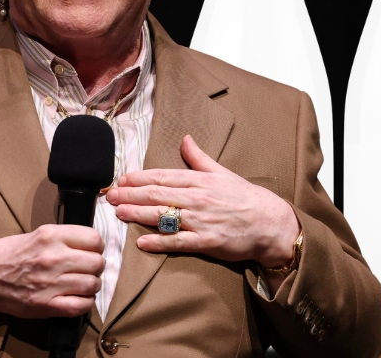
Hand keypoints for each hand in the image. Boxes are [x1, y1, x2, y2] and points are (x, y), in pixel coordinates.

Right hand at [0, 224, 104, 318]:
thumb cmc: (10, 255)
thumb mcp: (37, 234)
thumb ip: (63, 238)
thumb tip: (89, 245)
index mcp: (51, 236)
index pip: (94, 239)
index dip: (96, 246)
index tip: (91, 251)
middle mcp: (54, 257)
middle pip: (97, 263)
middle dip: (95, 267)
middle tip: (87, 269)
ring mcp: (52, 282)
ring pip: (93, 284)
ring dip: (91, 286)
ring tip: (82, 285)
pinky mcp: (48, 304)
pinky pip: (83, 305)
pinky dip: (86, 303)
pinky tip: (79, 298)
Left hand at [106, 135, 300, 266]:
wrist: (270, 223)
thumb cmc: (245, 198)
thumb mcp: (222, 172)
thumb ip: (199, 157)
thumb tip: (185, 138)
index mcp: (200, 180)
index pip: (163, 176)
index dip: (139, 178)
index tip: (121, 179)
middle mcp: (197, 198)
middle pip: (157, 195)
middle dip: (130, 195)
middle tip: (109, 196)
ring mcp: (201, 220)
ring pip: (163, 216)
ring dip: (138, 214)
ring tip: (118, 213)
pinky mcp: (207, 242)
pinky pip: (179, 242)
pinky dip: (159, 242)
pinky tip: (142, 242)